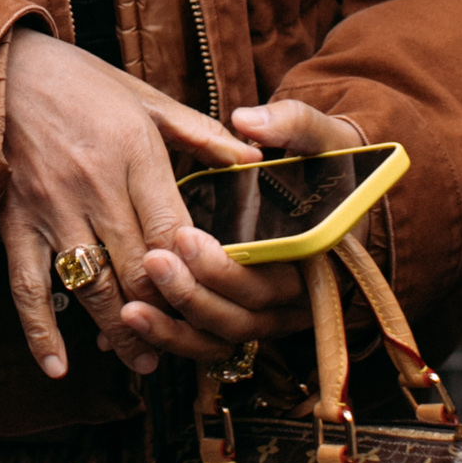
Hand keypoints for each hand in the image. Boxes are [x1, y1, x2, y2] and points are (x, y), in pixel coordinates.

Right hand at [0, 31, 258, 380]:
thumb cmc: (75, 81)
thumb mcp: (143, 97)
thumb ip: (198, 133)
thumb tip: (251, 157)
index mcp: (133, 152)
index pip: (173, 231)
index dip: (195, 271)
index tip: (214, 296)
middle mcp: (94, 186)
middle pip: (138, 269)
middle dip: (165, 314)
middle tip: (185, 344)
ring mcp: (51, 210)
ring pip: (93, 287)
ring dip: (121, 332)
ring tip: (143, 362)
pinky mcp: (14, 225)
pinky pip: (28, 289)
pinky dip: (41, 333)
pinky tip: (59, 366)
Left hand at [121, 98, 362, 361]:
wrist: (333, 190)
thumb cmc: (326, 161)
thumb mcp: (319, 137)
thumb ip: (291, 125)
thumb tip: (248, 123)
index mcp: (317, 261)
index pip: (268, 285)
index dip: (224, 270)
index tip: (182, 236)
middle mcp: (296, 300)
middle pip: (239, 319)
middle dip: (190, 295)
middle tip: (149, 262)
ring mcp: (268, 316)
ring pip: (218, 339)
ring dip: (173, 330)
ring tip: (128, 309)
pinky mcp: (241, 317)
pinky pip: (205, 340)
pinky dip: (169, 337)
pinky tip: (129, 321)